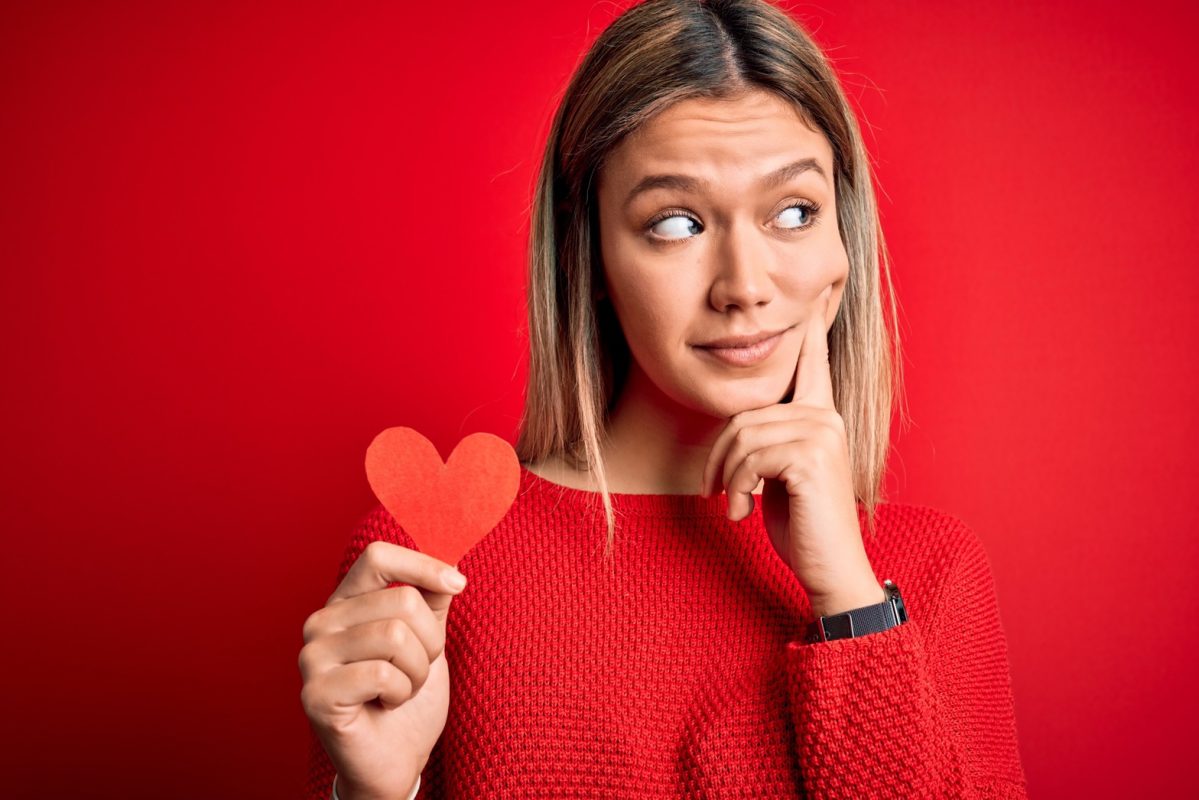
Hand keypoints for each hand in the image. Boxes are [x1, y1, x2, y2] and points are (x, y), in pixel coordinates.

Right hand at [299, 541, 466, 799]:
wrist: (396, 758)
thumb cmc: (408, 696)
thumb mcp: (428, 640)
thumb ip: (431, 601)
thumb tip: (449, 568)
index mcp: (345, 602)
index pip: (379, 556)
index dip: (423, 565)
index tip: (458, 584)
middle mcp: (320, 623)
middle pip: (401, 600)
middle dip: (429, 641)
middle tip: (416, 670)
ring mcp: (312, 658)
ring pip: (396, 636)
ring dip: (417, 671)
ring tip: (401, 689)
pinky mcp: (315, 694)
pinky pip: (383, 675)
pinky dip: (401, 694)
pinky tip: (385, 705)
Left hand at [699, 286, 884, 616]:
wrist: (830, 568)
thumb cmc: (802, 524)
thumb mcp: (778, 475)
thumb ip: (768, 442)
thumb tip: (738, 430)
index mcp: (821, 415)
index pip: (812, 362)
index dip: (809, 329)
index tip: (816, 290)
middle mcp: (826, 416)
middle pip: (745, 415)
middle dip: (720, 456)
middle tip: (716, 492)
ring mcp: (822, 433)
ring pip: (743, 436)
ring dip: (726, 477)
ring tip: (731, 504)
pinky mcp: (811, 456)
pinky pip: (750, 458)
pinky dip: (735, 488)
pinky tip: (742, 512)